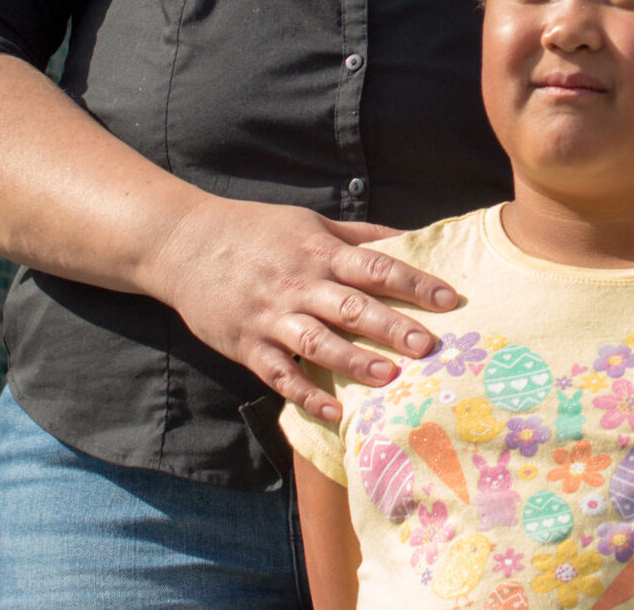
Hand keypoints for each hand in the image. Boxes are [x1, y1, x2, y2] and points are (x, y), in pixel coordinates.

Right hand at [142, 195, 462, 423]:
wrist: (183, 243)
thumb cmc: (256, 231)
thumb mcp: (309, 222)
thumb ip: (360, 234)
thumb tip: (411, 237)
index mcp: (319, 251)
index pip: (376, 267)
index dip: (415, 283)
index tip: (450, 299)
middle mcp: (298, 284)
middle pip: (352, 306)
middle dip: (391, 326)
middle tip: (428, 346)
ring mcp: (271, 316)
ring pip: (318, 342)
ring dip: (354, 361)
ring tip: (390, 377)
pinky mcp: (246, 344)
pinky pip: (280, 374)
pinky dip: (306, 394)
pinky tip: (335, 411)